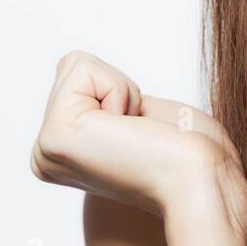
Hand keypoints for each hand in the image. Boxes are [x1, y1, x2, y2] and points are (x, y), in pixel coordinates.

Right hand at [30, 50, 246, 237]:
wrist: (201, 179)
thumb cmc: (188, 151)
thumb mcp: (136, 114)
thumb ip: (100, 97)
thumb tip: (72, 66)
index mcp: (62, 155)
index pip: (78, 77)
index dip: (122, 92)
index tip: (139, 132)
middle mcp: (45, 157)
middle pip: (72, 69)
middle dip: (119, 89)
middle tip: (139, 133)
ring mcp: (45, 150)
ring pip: (76, 66)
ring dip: (122, 92)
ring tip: (134, 134)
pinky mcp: (53, 138)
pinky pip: (82, 68)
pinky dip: (119, 89)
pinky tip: (128, 130)